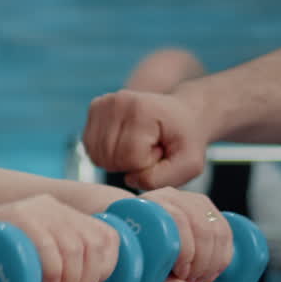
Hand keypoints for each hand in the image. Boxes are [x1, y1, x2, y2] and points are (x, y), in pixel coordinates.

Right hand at [83, 90, 209, 189]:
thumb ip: (161, 179)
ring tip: (139, 145)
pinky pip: (91, 150)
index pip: (130, 158)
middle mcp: (117, 102)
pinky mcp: (94, 110)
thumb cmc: (185, 139)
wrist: (182, 114)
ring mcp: (102, 104)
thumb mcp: (189, 164)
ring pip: (97, 157)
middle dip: (131, 163)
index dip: (147, 164)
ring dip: (119, 160)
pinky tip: (125, 143)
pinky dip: (107, 155)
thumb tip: (129, 178)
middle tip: (150, 148)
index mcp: (141, 109)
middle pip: (110, 158)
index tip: (161, 149)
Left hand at [138, 187, 234, 281]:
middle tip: (192, 281)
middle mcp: (170, 197)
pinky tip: (212, 271)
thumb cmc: (135, 256)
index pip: (177, 219)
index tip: (182, 275)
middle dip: (203, 261)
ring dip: (214, 260)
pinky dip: (224, 255)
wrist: (134, 234)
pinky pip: (225, 231)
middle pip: (201, 225)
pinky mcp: (206, 209)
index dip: (185, 251)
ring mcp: (190, 200)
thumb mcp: (140, 277)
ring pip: (216, 229)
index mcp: (147, 206)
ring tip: (200, 279)